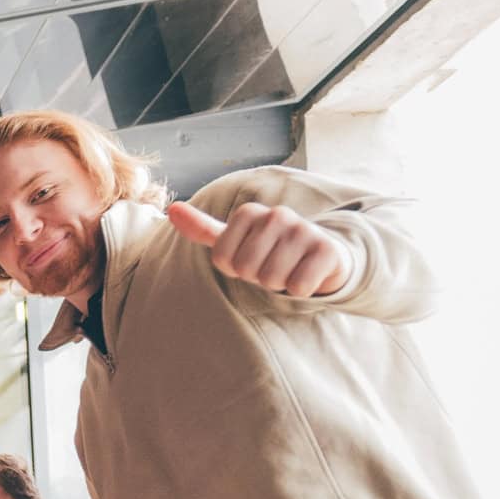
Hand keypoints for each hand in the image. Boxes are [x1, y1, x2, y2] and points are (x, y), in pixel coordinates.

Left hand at [168, 200, 351, 297]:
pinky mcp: (327, 249)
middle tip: (271, 266)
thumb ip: (203, 229)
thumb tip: (172, 209)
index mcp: (249, 213)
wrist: (321, 256)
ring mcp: (304, 229)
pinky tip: (308, 275)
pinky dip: (301, 289)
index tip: (249, 259)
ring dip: (279, 283)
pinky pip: (299, 286)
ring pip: (271, 279)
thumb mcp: (234, 240)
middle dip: (256, 277)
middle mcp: (277, 215)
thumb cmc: (270, 250)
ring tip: (289, 269)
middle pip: (245, 269)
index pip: (222, 259)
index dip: (234, 268)